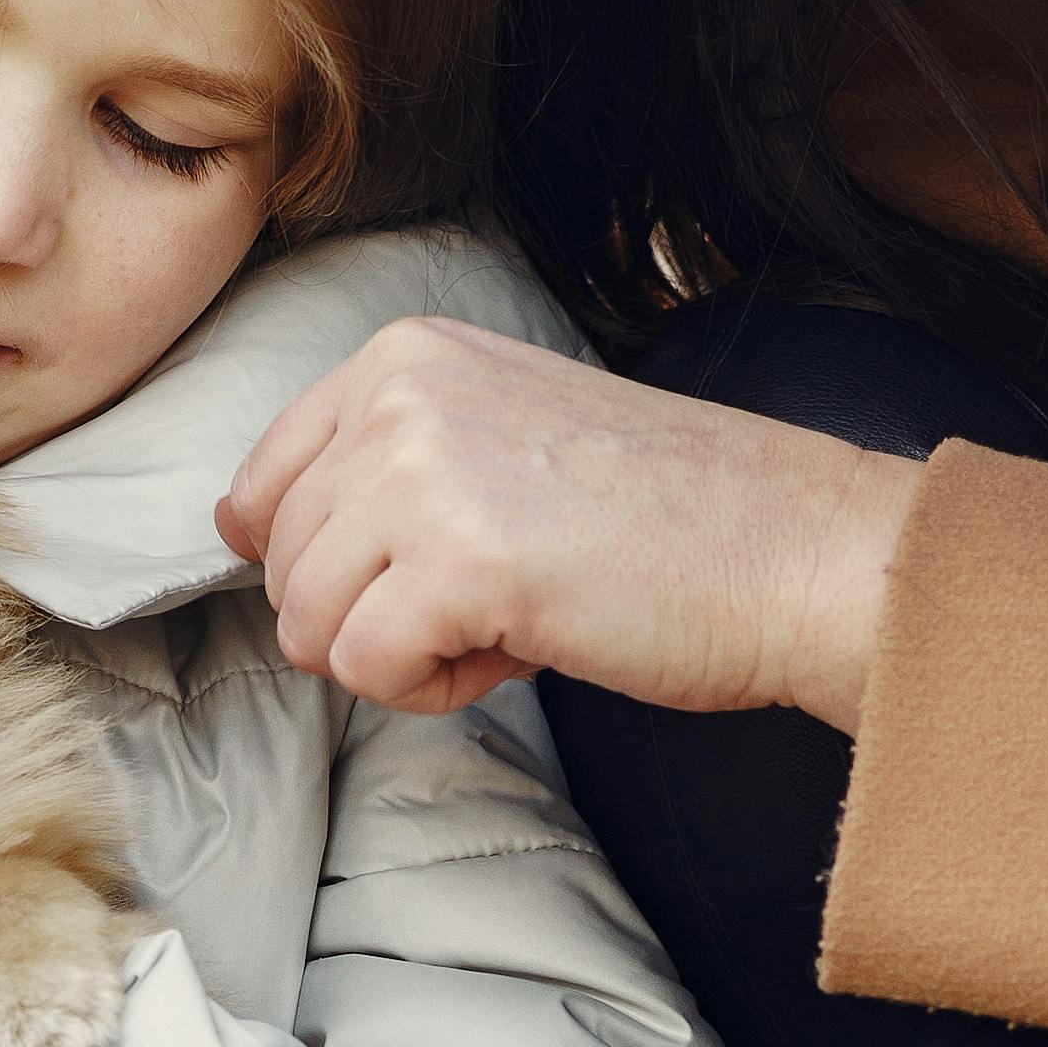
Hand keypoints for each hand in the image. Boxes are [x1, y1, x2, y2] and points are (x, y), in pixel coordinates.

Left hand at [215, 319, 920, 727]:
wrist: (788, 547)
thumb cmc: (663, 512)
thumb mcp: (499, 432)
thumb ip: (387, 465)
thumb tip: (259, 547)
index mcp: (404, 355)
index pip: (262, 487)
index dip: (309, 565)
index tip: (388, 583)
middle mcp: (399, 397)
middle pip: (283, 569)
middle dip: (367, 617)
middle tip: (483, 604)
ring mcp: (423, 475)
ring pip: (309, 627)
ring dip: (399, 658)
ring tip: (502, 625)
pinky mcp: (458, 564)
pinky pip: (367, 670)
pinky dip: (432, 691)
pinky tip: (514, 653)